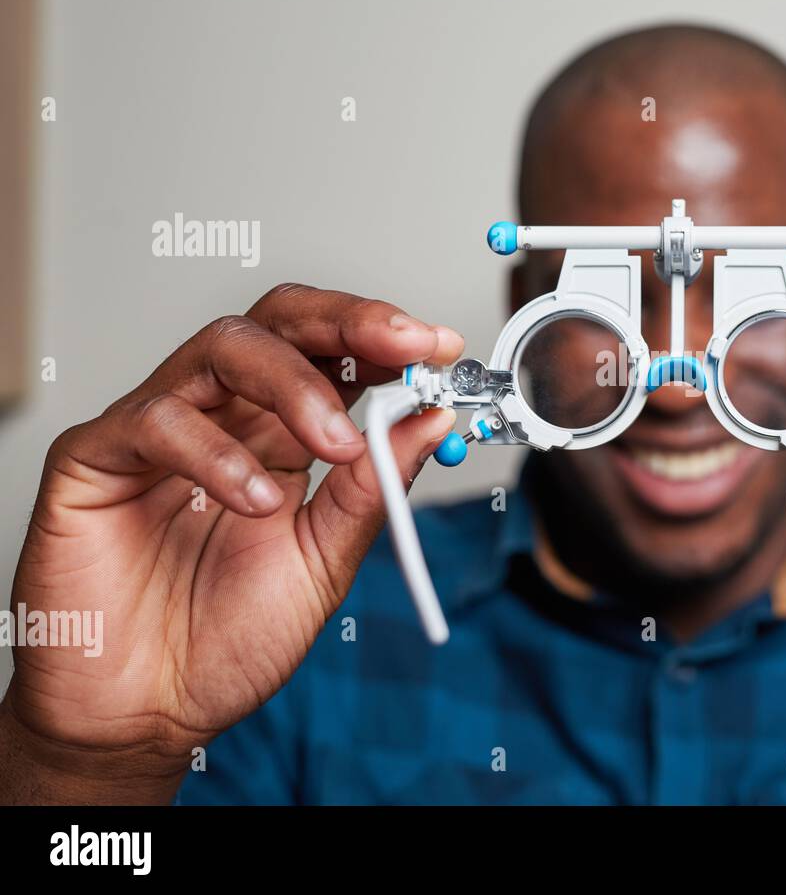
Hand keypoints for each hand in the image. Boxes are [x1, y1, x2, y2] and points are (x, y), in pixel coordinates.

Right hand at [0, 284, 460, 801]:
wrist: (147, 715)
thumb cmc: (225, 640)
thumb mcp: (324, 562)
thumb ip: (371, 489)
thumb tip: (432, 419)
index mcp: (279, 437)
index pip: (329, 353)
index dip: (385, 339)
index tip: (441, 349)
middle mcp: (222, 418)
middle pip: (279, 323)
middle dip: (349, 321)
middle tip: (404, 346)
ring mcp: (156, 430)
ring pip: (223, 349)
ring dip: (295, 385)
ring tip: (337, 447)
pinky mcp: (93, 458)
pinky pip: (157, 420)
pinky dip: (218, 453)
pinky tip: (258, 501)